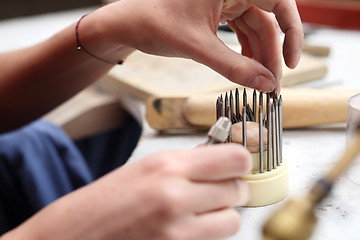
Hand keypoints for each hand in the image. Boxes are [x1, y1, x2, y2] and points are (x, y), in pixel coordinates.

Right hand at [5, 144, 251, 239]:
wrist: (73, 236)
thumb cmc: (105, 200)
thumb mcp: (146, 167)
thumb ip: (187, 162)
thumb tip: (221, 157)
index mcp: (167, 166)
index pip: (235, 159)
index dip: (241, 160)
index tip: (237, 162)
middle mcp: (176, 196)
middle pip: (238, 190)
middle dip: (232, 188)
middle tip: (216, 187)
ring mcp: (178, 230)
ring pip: (232, 220)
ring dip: (222, 214)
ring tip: (201, 209)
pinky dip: (207, 232)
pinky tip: (188, 226)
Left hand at [90, 0, 302, 92]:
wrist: (129, 24)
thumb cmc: (154, 23)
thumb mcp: (197, 47)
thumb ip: (233, 67)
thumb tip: (265, 84)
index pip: (279, 1)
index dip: (292, 32)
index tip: (293, 61)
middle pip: (269, 20)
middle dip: (273, 53)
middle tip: (272, 84)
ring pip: (257, 27)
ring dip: (261, 55)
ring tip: (261, 82)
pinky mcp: (219, 11)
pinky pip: (242, 30)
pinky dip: (247, 51)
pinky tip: (248, 69)